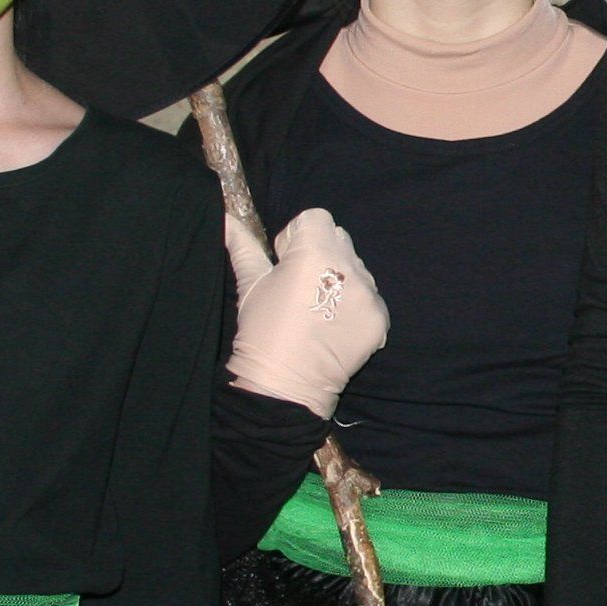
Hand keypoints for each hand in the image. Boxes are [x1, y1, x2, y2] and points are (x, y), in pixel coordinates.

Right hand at [229, 207, 389, 417]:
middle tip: (300, 287)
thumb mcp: (250, 285)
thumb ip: (243, 245)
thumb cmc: (261, 332)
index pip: (316, 218)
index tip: (285, 262)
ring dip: (340, 279)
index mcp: (314, 252)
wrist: (285, 387)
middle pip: (340, 239)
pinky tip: (332, 325)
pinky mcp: (380, 319)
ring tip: (316, 309)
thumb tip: (227, 218)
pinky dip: (354, 306)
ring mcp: (368, 295)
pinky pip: (370, 297)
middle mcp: (348, 268)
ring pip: (357, 268)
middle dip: (320, 253)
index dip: (297, 237)